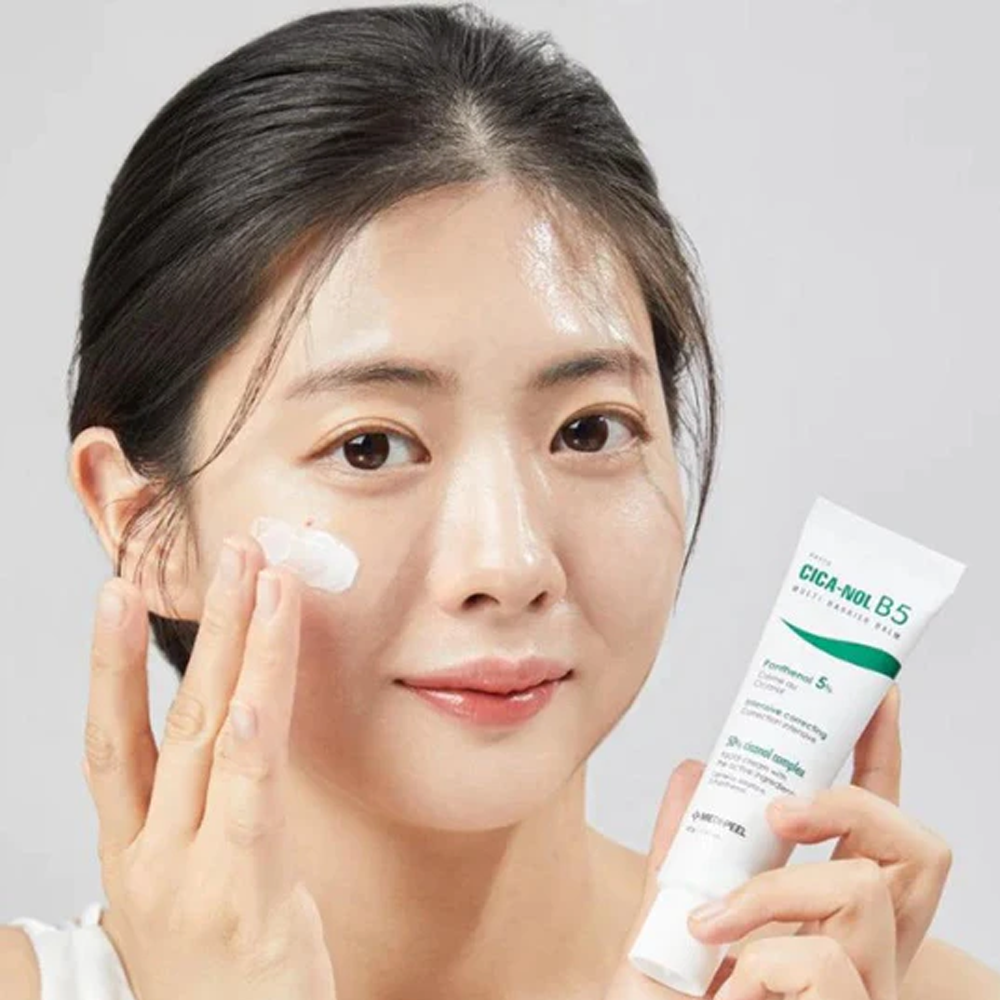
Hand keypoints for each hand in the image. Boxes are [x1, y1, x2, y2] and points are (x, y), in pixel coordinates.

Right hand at [82, 534, 336, 999]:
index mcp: (133, 846)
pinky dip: (254, 747)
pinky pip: (250, 808)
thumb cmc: (217, 970)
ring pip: (213, 740)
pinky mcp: (247, 897)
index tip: (123, 591)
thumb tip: (236, 723)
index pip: (115, 738)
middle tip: (229, 551)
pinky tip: (260, 698)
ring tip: (260, 580)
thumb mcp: (187, 882)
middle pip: (175, 717)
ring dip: (238, 652)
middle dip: (202, 628)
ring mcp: (193, 873)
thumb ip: (201, 807)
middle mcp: (151, 852)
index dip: (112, 662)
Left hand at [605, 684, 951, 998]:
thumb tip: (695, 768)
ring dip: (768, 895)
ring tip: (708, 931)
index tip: (873, 691)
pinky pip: (825, 964)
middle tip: (776, 809)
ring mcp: (869, 992)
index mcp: (832, 920)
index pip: (876, 828)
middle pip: (917, 848)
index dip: (883, 756)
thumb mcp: (670, 922)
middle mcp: (869, 954)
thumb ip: (685, 850)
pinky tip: (728, 992)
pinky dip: (761, 962)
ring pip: (858, 893)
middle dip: (849, 802)